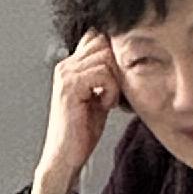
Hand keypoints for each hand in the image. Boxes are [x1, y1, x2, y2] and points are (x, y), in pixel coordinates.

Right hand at [30, 33, 121, 193]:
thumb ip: (106, 76)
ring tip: (106, 101)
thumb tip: (127, 60)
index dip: (113, 53)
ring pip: (106, 59)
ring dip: (115, 82)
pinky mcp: (70, 87)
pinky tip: (104, 106)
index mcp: (71, 65)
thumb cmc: (82, 129)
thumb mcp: (98, 95)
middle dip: (117, 67)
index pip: (97, 37)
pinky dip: (110, 91)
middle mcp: (65, 65)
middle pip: (104, 44)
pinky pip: (103, 74)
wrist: (66, 155)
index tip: (117, 80)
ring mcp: (66, 75)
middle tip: (113, 92)